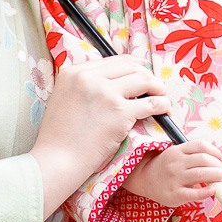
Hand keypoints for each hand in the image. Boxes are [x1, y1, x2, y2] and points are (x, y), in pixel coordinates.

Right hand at [31, 55, 169, 217]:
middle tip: (154, 87)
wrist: (57, 160)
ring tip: (162, 96)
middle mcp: (88, 77)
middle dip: (146, 75)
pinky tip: (165, 110)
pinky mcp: (120, 112)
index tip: (142, 70)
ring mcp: (105, 93)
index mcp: (73, 72)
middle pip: (130, 67)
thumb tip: (108, 84)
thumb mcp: (63, 100)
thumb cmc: (59, 139)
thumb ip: (82, 88)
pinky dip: (162, 105)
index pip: (111, 60)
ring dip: (157, 87)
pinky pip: (151, 103)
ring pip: (144, 80)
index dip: (131, 65)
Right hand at [122, 128, 221, 207]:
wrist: (145, 180)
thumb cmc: (165, 167)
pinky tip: (213, 190)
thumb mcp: (175, 154)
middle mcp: (176, 163)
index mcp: (177, 151)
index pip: (201, 146)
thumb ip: (193, 155)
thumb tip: (219, 162)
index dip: (216, 152)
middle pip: (205, 159)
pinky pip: (195, 193)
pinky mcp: (175, 194)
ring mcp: (175, 178)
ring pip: (202, 174)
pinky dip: (208, 191)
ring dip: (218, 176)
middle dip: (220, 166)